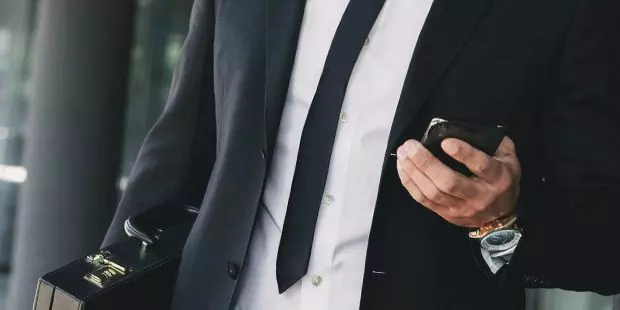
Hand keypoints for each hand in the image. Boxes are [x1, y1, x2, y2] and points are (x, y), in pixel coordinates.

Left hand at [395, 137, 520, 227]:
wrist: (500, 217)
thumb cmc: (502, 179)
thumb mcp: (508, 157)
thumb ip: (494, 142)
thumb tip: (467, 127)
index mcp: (498, 178)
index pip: (481, 165)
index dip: (463, 154)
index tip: (445, 141)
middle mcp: (479, 195)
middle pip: (449, 182)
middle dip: (426, 163)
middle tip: (410, 146)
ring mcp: (461, 208)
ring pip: (433, 193)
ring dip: (414, 172)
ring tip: (402, 154)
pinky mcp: (447, 215)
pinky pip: (424, 201)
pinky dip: (410, 184)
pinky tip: (402, 168)